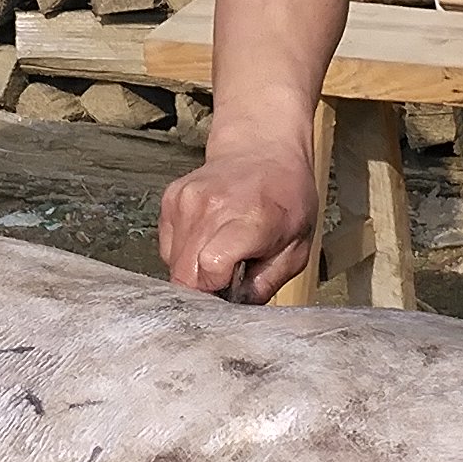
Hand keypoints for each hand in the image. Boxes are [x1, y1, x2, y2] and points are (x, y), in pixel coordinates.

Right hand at [157, 131, 321, 303]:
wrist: (263, 150)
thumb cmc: (286, 198)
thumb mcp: (296, 248)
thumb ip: (265, 284)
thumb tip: (235, 311)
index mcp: (249, 219)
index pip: (209, 269)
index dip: (216, 293)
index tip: (230, 294)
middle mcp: (211, 207)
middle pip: (184, 274)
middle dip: (201, 291)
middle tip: (225, 284)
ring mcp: (186, 201)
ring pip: (172, 264)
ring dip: (192, 272)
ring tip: (219, 258)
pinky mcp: (170, 199)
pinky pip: (167, 246)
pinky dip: (184, 253)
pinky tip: (207, 241)